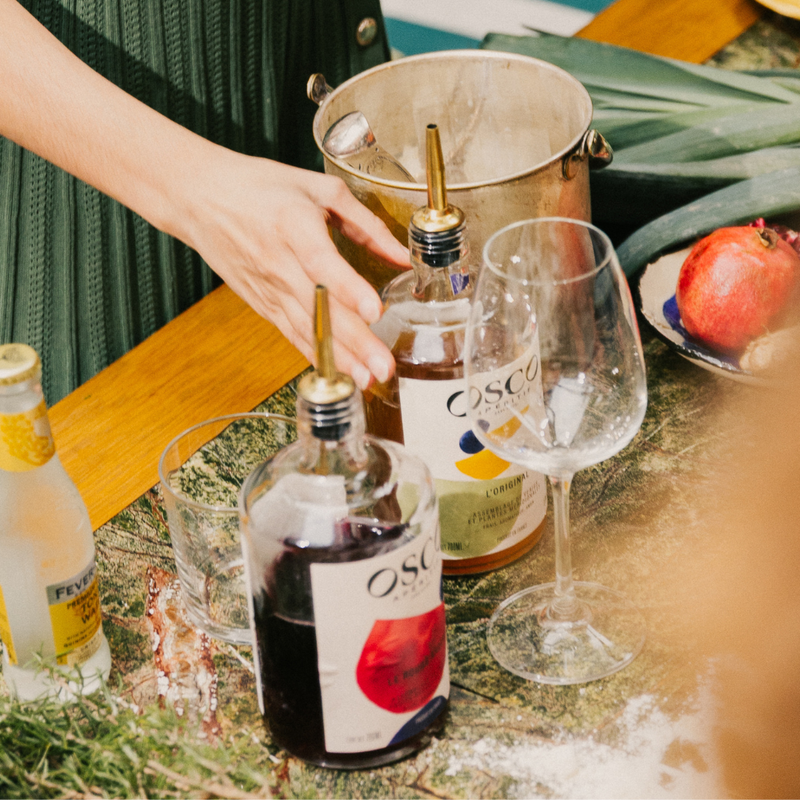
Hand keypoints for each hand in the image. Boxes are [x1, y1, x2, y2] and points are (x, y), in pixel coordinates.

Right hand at [179, 149, 408, 389]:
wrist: (199, 200)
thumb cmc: (259, 188)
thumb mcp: (318, 190)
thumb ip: (366, 223)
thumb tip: (403, 256)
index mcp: (293, 224)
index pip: (321, 264)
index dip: (348, 289)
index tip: (374, 311)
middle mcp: (278, 262)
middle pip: (319, 308)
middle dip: (354, 341)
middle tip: (382, 366)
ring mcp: (268, 289)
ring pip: (307, 329)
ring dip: (339, 359)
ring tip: (367, 380)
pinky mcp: (263, 305)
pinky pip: (292, 334)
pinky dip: (315, 356)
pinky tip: (338, 374)